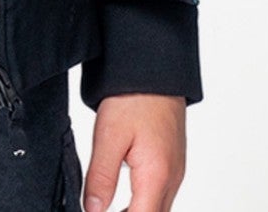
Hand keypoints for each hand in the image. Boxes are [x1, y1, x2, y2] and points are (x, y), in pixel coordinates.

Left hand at [81, 92, 185, 211]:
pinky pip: (161, 195)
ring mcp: (175, 171)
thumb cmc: (135, 96)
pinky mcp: (172, 163)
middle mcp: (172, 179)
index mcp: (157, 176)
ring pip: (158, 209)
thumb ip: (101, 177)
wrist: (156, 69)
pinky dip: (143, 204)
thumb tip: (92, 210)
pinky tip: (123, 199)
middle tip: (99, 210)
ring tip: (106, 209)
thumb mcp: (108, 135)